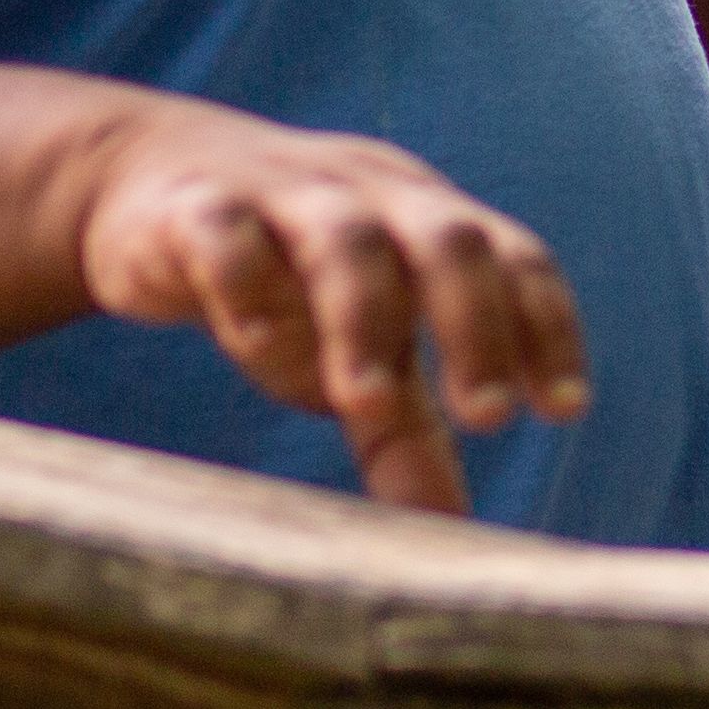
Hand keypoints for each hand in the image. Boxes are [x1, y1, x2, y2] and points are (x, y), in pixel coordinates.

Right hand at [61, 99, 592, 512]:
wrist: (141, 177)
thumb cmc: (279, 276)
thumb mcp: (348, 348)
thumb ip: (402, 431)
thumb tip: (451, 531)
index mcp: (425, 220)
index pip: (513, 257)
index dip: (546, 326)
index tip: (566, 410)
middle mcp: (372, 196)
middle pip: (447, 240)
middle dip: (476, 326)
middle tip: (488, 418)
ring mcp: (284, 194)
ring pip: (344, 240)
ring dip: (365, 319)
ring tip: (366, 402)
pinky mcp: (194, 207)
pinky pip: (227, 230)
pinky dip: (246, 280)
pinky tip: (255, 340)